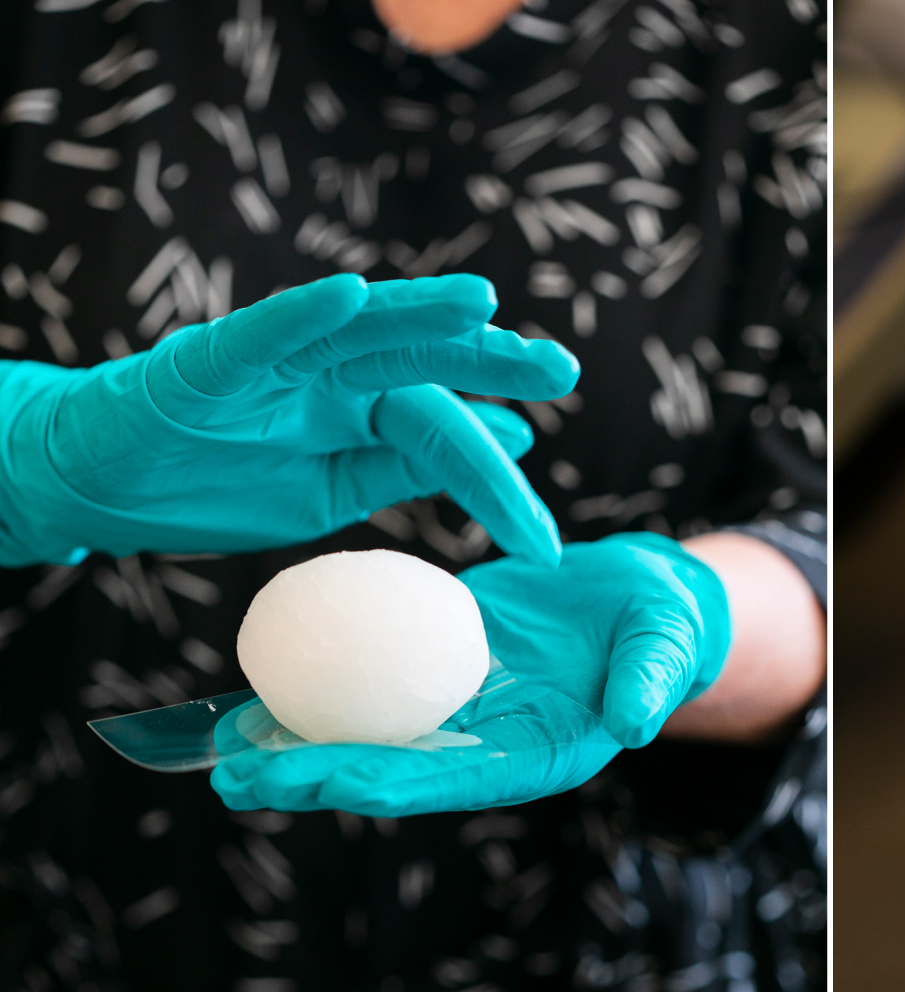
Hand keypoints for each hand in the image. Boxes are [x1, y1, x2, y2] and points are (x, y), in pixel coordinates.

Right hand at [0, 272, 575, 565]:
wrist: (97, 485)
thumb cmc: (214, 486)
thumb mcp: (331, 493)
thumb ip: (413, 463)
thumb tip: (514, 441)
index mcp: (360, 410)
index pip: (444, 430)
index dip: (495, 476)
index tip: (545, 537)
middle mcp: (327, 373)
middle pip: (422, 358)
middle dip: (491, 359)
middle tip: (560, 368)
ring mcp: (272, 361)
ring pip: (358, 328)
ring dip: (418, 311)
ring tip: (480, 302)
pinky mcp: (207, 362)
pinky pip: (262, 332)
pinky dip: (304, 313)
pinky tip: (350, 295)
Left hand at [210, 533, 731, 815]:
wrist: (640, 600)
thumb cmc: (663, 625)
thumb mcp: (664, 645)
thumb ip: (650, 681)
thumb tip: (639, 725)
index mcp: (535, 757)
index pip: (449, 779)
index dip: (384, 781)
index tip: (321, 780)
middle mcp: (484, 748)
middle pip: (388, 772)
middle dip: (313, 780)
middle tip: (235, 778)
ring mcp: (455, 716)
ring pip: (366, 738)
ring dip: (299, 747)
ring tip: (226, 749)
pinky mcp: (435, 676)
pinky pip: (369, 687)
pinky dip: (320, 689)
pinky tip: (264, 686)